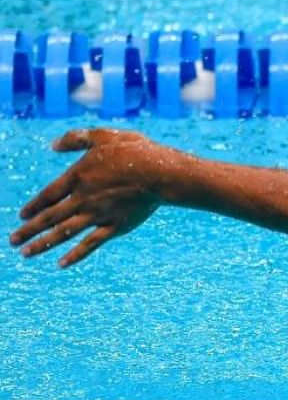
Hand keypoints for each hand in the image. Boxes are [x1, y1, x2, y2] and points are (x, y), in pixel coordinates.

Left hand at [9, 128, 186, 267]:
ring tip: (26, 254)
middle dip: (28, 230)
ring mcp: (98, 214)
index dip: (33, 207)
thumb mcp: (103, 136)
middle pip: (49, 217)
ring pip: (64, 232)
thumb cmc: (135, 151)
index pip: (48, 196)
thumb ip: (76, 139)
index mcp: (78, 176)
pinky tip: (61, 264)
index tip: (22, 216)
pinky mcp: (115, 226)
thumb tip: (52, 145)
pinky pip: (90, 243)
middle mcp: (83, 199)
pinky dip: (75, 255)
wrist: (161, 173)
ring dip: (43, 244)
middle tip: (12, 241)